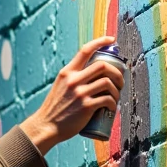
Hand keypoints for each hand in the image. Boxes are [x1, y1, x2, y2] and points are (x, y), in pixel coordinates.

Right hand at [20, 37, 123, 152]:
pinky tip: (112, 107)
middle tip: (120, 80)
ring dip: (117, 89)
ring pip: (107, 82)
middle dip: (117, 72)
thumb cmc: (55, 108)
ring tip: (117, 96)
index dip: (100, 41)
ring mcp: (80, 93)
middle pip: (102, 66)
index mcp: (67, 72)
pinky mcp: (86, 107)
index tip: (111, 40)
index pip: (85, 50)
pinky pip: (107, 99)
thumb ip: (73, 78)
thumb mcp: (60, 86)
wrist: (46, 127)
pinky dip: (113, 103)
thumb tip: (91, 74)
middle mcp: (73, 80)